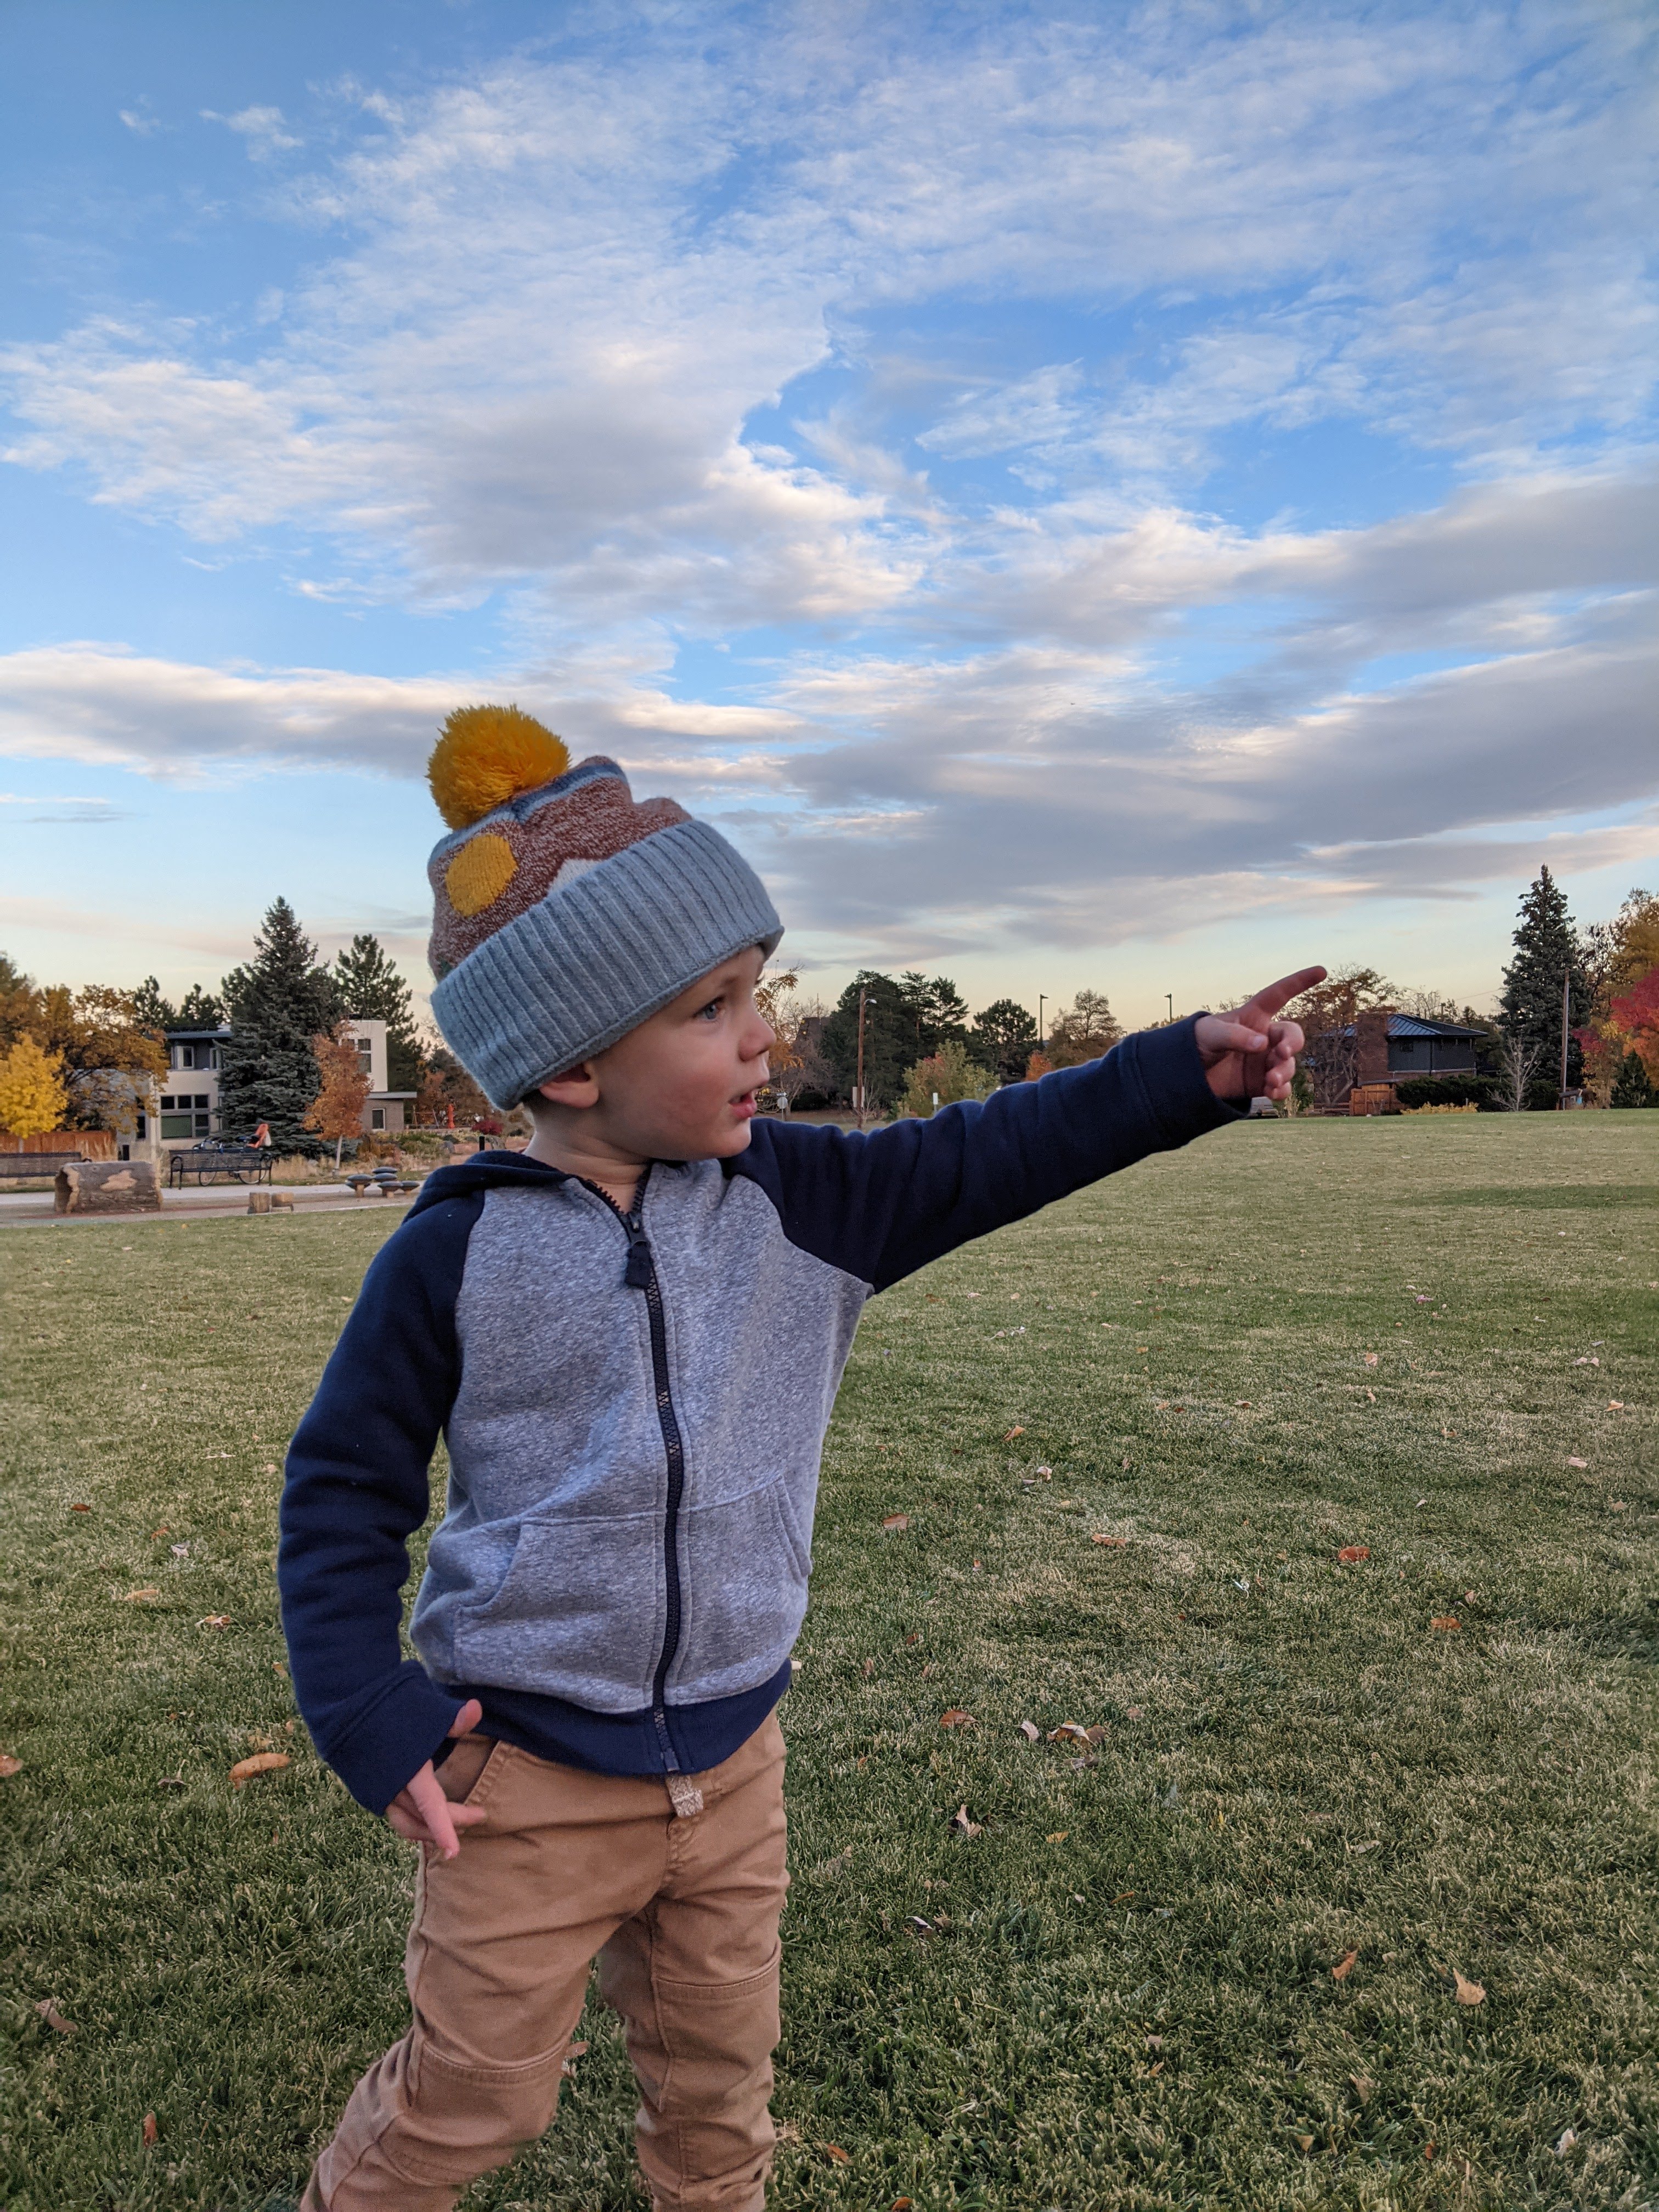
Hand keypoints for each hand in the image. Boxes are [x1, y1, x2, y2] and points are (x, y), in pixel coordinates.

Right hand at [385, 1699, 485, 1857]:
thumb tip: (476, 1709)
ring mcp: (376, 1791)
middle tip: (479, 1816)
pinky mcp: (370, 1789)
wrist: (345, 1702)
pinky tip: (426, 1816)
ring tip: (455, 1827)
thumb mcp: (425, 1709)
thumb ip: (452, 1719)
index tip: (454, 1853)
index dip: (443, 1830)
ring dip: (429, 1829)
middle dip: (450, 1824)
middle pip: (422, 1818)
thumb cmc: (390, 1704)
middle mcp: (389, 1787)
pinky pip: (394, 1814)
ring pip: (405, 1821)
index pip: (429, 1806)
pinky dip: (413, 1820)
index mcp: (406, 1770)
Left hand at [1193, 967, 1324, 1102]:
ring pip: (1288, 1063)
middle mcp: (1264, 1037)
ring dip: (1284, 1071)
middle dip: (1293, 1043)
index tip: (1321, 971)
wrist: (1186, 1076)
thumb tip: (1263, 1045)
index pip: (1279, 995)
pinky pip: (1282, 1086)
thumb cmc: (1197, 1043)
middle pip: (1292, 1036)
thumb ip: (1236, 1036)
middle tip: (1282, 1052)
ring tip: (1270, 1080)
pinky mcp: (1261, 1082)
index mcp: (1253, 1017)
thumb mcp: (1212, 1034)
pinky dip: (1281, 1091)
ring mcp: (1264, 1060)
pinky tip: (1273, 1093)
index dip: (1299, 982)